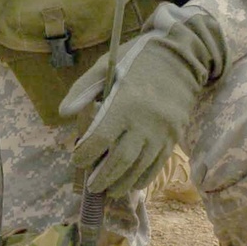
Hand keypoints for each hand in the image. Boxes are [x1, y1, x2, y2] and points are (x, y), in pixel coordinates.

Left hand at [58, 5, 226, 196]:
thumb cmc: (138, 59)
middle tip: (91, 186)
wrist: (182, 55)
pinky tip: (132, 184)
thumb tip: (64, 114)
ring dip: (122, 183)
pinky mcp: (174, 136)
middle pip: (120, 159)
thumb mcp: (106, 65)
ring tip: (109, 190)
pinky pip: (158, 164)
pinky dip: (143, 178)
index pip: (100, 138)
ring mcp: (163, 132)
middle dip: (103, 177)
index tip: (77, 158)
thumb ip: (83, 90)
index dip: (85, 153)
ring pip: (140, 167)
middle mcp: (145, 121)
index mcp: (125, 103)